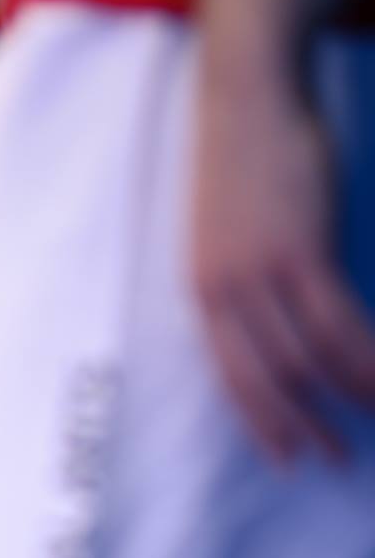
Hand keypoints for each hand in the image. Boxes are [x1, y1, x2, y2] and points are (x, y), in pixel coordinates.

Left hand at [193, 71, 374, 460]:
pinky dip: (365, 356)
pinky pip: (335, 321)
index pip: (229, 374)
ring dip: (348, 394)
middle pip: (262, 379)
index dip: (259, 420)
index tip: (286, 456)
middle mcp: (220, 291)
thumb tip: (278, 319)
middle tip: (335, 460)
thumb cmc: (244, 160)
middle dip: (300, 426)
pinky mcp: (296, 251)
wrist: (245, 97)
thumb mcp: (230, 233)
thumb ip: (248, 281)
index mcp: (200, 291)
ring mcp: (256, 273)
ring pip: (305, 358)